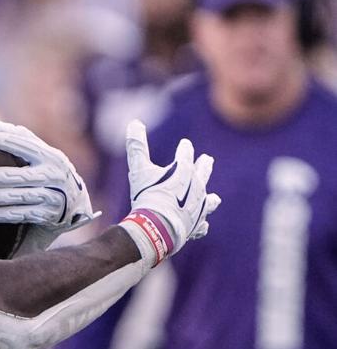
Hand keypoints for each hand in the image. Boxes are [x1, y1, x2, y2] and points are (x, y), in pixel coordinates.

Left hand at [0, 121, 96, 239]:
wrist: (74, 203)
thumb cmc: (50, 172)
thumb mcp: (43, 154)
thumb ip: (21, 138)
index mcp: (50, 157)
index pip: (25, 146)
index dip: (4, 141)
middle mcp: (53, 176)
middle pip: (18, 175)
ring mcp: (52, 197)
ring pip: (18, 196)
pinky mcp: (47, 215)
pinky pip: (22, 215)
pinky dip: (4, 215)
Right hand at [118, 119, 221, 265]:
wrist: (157, 225)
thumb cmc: (148, 195)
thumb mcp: (139, 168)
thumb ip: (137, 146)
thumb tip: (134, 122)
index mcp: (184, 170)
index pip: (186, 154)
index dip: (185, 149)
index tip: (186, 144)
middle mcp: (196, 186)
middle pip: (203, 173)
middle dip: (204, 165)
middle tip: (208, 159)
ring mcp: (199, 207)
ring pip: (208, 200)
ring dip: (210, 198)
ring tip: (214, 198)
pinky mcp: (196, 225)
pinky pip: (201, 226)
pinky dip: (201, 225)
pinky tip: (202, 226)